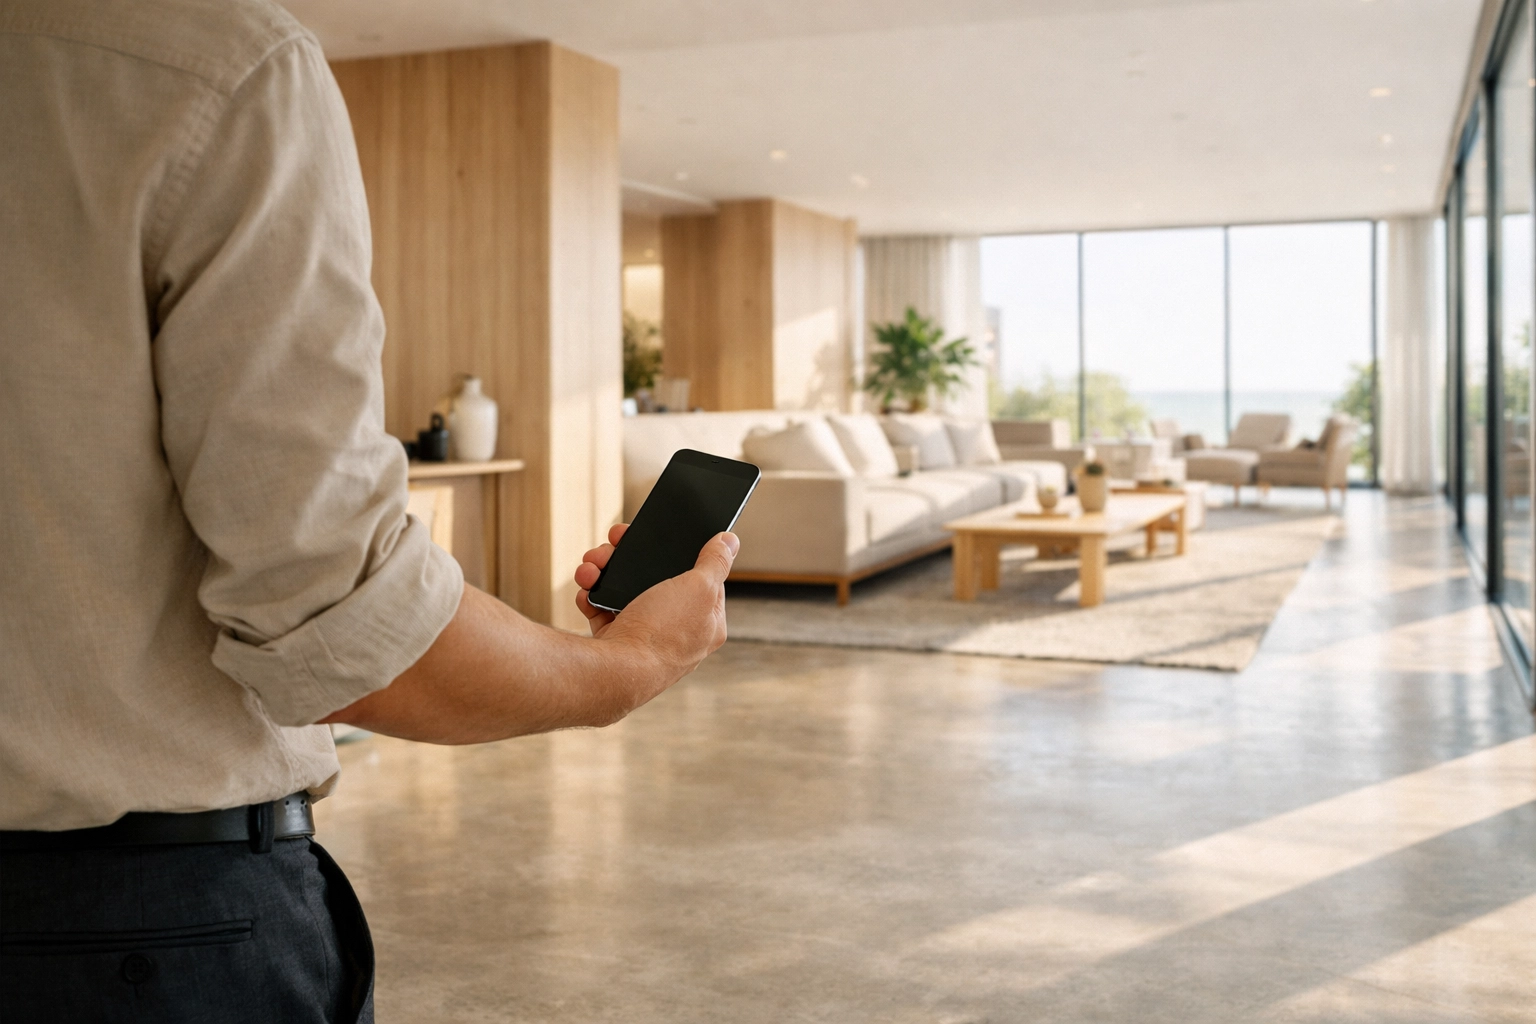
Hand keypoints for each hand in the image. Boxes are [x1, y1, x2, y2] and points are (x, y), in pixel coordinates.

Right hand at [573, 526, 738, 703]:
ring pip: (625, 592)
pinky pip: (603, 610)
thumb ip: (716, 562)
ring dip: (604, 572)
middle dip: (631, 559)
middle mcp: (677, 634)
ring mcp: (645, 639)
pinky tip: (587, 590)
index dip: (683, 555)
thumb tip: (730, 540)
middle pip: (657, 581)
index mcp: (707, 624)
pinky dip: (592, 596)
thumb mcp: (698, 587)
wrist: (613, 673)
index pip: (702, 581)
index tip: (662, 539)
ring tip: (592, 566)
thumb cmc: (661, 634)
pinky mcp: (616, 643)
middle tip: (614, 543)